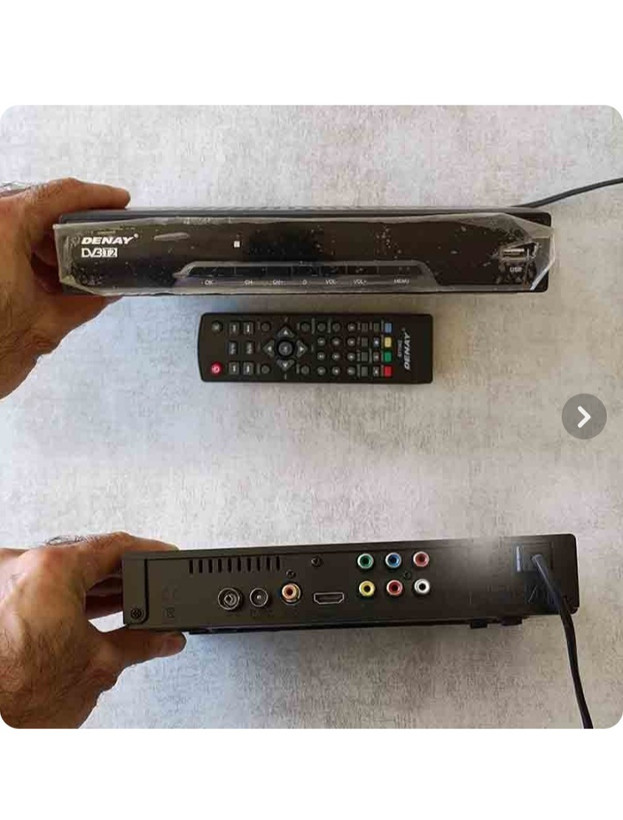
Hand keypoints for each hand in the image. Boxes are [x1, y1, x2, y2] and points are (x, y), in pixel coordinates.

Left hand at [0, 177, 129, 398]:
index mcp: (5, 227)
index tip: (119, 201)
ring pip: (21, 224)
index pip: (59, 194)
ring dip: (50, 242)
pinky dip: (28, 256)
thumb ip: (86, 301)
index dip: (96, 196)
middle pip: (38, 206)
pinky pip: (7, 243)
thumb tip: (108, 291)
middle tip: (103, 238)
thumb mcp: (50, 322)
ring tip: (78, 269)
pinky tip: (50, 280)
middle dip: (72, 224)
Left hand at [0, 532, 185, 727]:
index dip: (149, 551)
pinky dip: (68, 597)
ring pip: (62, 572)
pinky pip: (40, 586)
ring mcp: (2, 585)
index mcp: (49, 569)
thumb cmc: (17, 697)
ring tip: (127, 606)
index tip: (166, 554)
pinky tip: (92, 611)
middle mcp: (19, 567)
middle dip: (123, 576)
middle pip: (87, 558)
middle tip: (153, 589)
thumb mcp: (98, 666)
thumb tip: (164, 638)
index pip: (113, 546)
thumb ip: (140, 643)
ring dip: (96, 588)